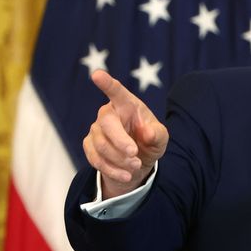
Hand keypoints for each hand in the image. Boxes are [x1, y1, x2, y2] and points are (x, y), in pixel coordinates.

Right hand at [83, 69, 169, 198]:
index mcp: (127, 104)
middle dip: (121, 142)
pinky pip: (96, 159)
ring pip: (102, 145)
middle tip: (135, 155)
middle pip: (107, 124)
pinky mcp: (89, 146)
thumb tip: (146, 133)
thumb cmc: (149, 141)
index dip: (107, 83)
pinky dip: (113, 170)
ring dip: (120, 159)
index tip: (97, 74)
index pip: (116, 91)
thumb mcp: (160, 138)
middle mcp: (108, 114)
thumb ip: (157, 134)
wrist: (137, 162)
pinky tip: (126, 175)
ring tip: (136, 166)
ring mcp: (96, 130)